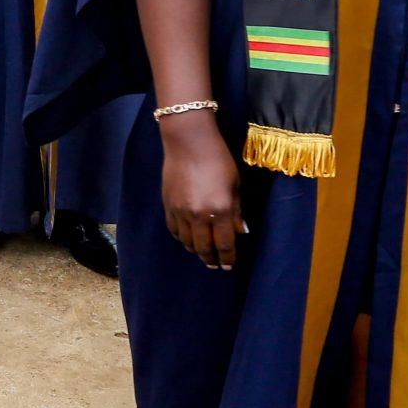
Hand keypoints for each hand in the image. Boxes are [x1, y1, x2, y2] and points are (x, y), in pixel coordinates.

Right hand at [159, 111, 243, 270]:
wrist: (188, 141)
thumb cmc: (218, 159)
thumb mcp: (235, 185)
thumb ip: (236, 211)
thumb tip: (239, 231)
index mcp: (220, 209)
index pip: (225, 244)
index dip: (228, 258)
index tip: (228, 266)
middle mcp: (200, 214)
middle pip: (204, 248)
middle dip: (211, 259)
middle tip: (215, 264)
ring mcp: (181, 211)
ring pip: (187, 242)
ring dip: (196, 250)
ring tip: (202, 252)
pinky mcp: (168, 205)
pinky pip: (174, 230)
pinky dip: (181, 238)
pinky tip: (187, 238)